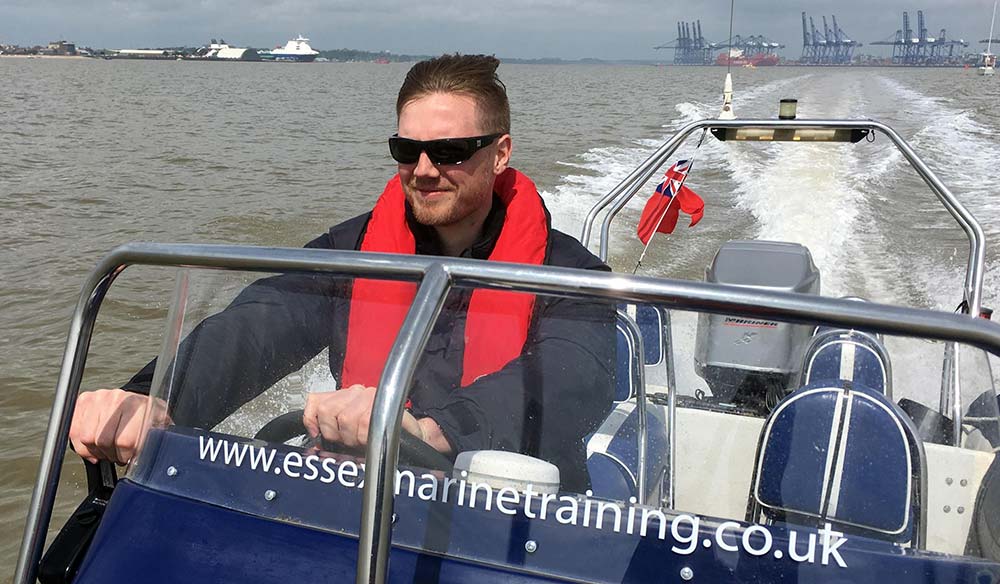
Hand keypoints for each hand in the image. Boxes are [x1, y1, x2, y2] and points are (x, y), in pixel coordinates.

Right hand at [69, 389, 166, 464]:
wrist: (137, 402)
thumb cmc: (147, 417)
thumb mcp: (160, 427)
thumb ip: (155, 440)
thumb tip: (146, 459)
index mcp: (140, 405)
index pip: (124, 440)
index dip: (125, 455)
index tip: (129, 458)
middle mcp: (118, 399)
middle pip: (103, 440)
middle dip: (111, 455)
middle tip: (117, 456)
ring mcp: (99, 398)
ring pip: (87, 438)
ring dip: (96, 451)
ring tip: (107, 450)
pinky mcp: (84, 400)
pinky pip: (73, 430)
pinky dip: (82, 445)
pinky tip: (93, 446)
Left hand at [302, 385, 447, 451]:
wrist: (411, 437)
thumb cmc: (381, 436)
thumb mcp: (349, 431)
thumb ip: (330, 427)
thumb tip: (312, 438)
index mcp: (346, 394)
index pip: (316, 401)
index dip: (312, 421)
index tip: (318, 435)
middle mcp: (358, 391)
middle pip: (328, 411)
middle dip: (334, 434)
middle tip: (347, 442)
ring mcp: (370, 396)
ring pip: (345, 419)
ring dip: (352, 438)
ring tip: (362, 441)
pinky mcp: (383, 404)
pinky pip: (362, 423)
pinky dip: (363, 437)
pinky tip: (368, 439)